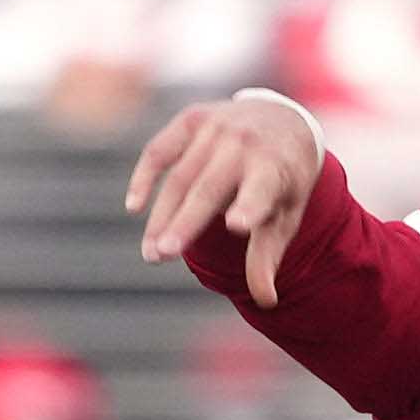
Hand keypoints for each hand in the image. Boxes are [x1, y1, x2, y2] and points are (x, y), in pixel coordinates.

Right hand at [122, 91, 328, 301]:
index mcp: (275, 168)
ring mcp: (217, 128)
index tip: (237, 226)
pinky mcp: (192, 119)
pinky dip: (144, 177)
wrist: (281, 118)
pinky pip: (159, 150)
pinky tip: (134, 207)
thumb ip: (268, 254)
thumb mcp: (285, 214)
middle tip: (161, 255)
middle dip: (184, 223)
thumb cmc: (282, 180)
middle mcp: (246, 144)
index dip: (249, 207)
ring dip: (161, 215)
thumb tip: (267, 301)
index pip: (261, 190)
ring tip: (151, 253)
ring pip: (179, 177)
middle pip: (208, 189)